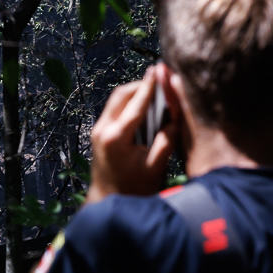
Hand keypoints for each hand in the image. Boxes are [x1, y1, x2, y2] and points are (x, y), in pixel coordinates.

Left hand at [85, 65, 178, 204]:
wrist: (107, 202)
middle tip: (161, 81)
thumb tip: (175, 118)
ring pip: (116, 100)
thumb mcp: (154, 168)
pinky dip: (129, 104)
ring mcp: (97, 131)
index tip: (160, 70)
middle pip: (122, 94)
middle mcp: (102, 130)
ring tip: (156, 93)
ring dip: (135, 93)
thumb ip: (166, 141)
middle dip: (142, 85)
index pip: (136, 103)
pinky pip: (114, 110)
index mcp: (116, 138)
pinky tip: (145, 108)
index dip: (150, 85)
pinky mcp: (98, 133)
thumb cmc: (133, 189)